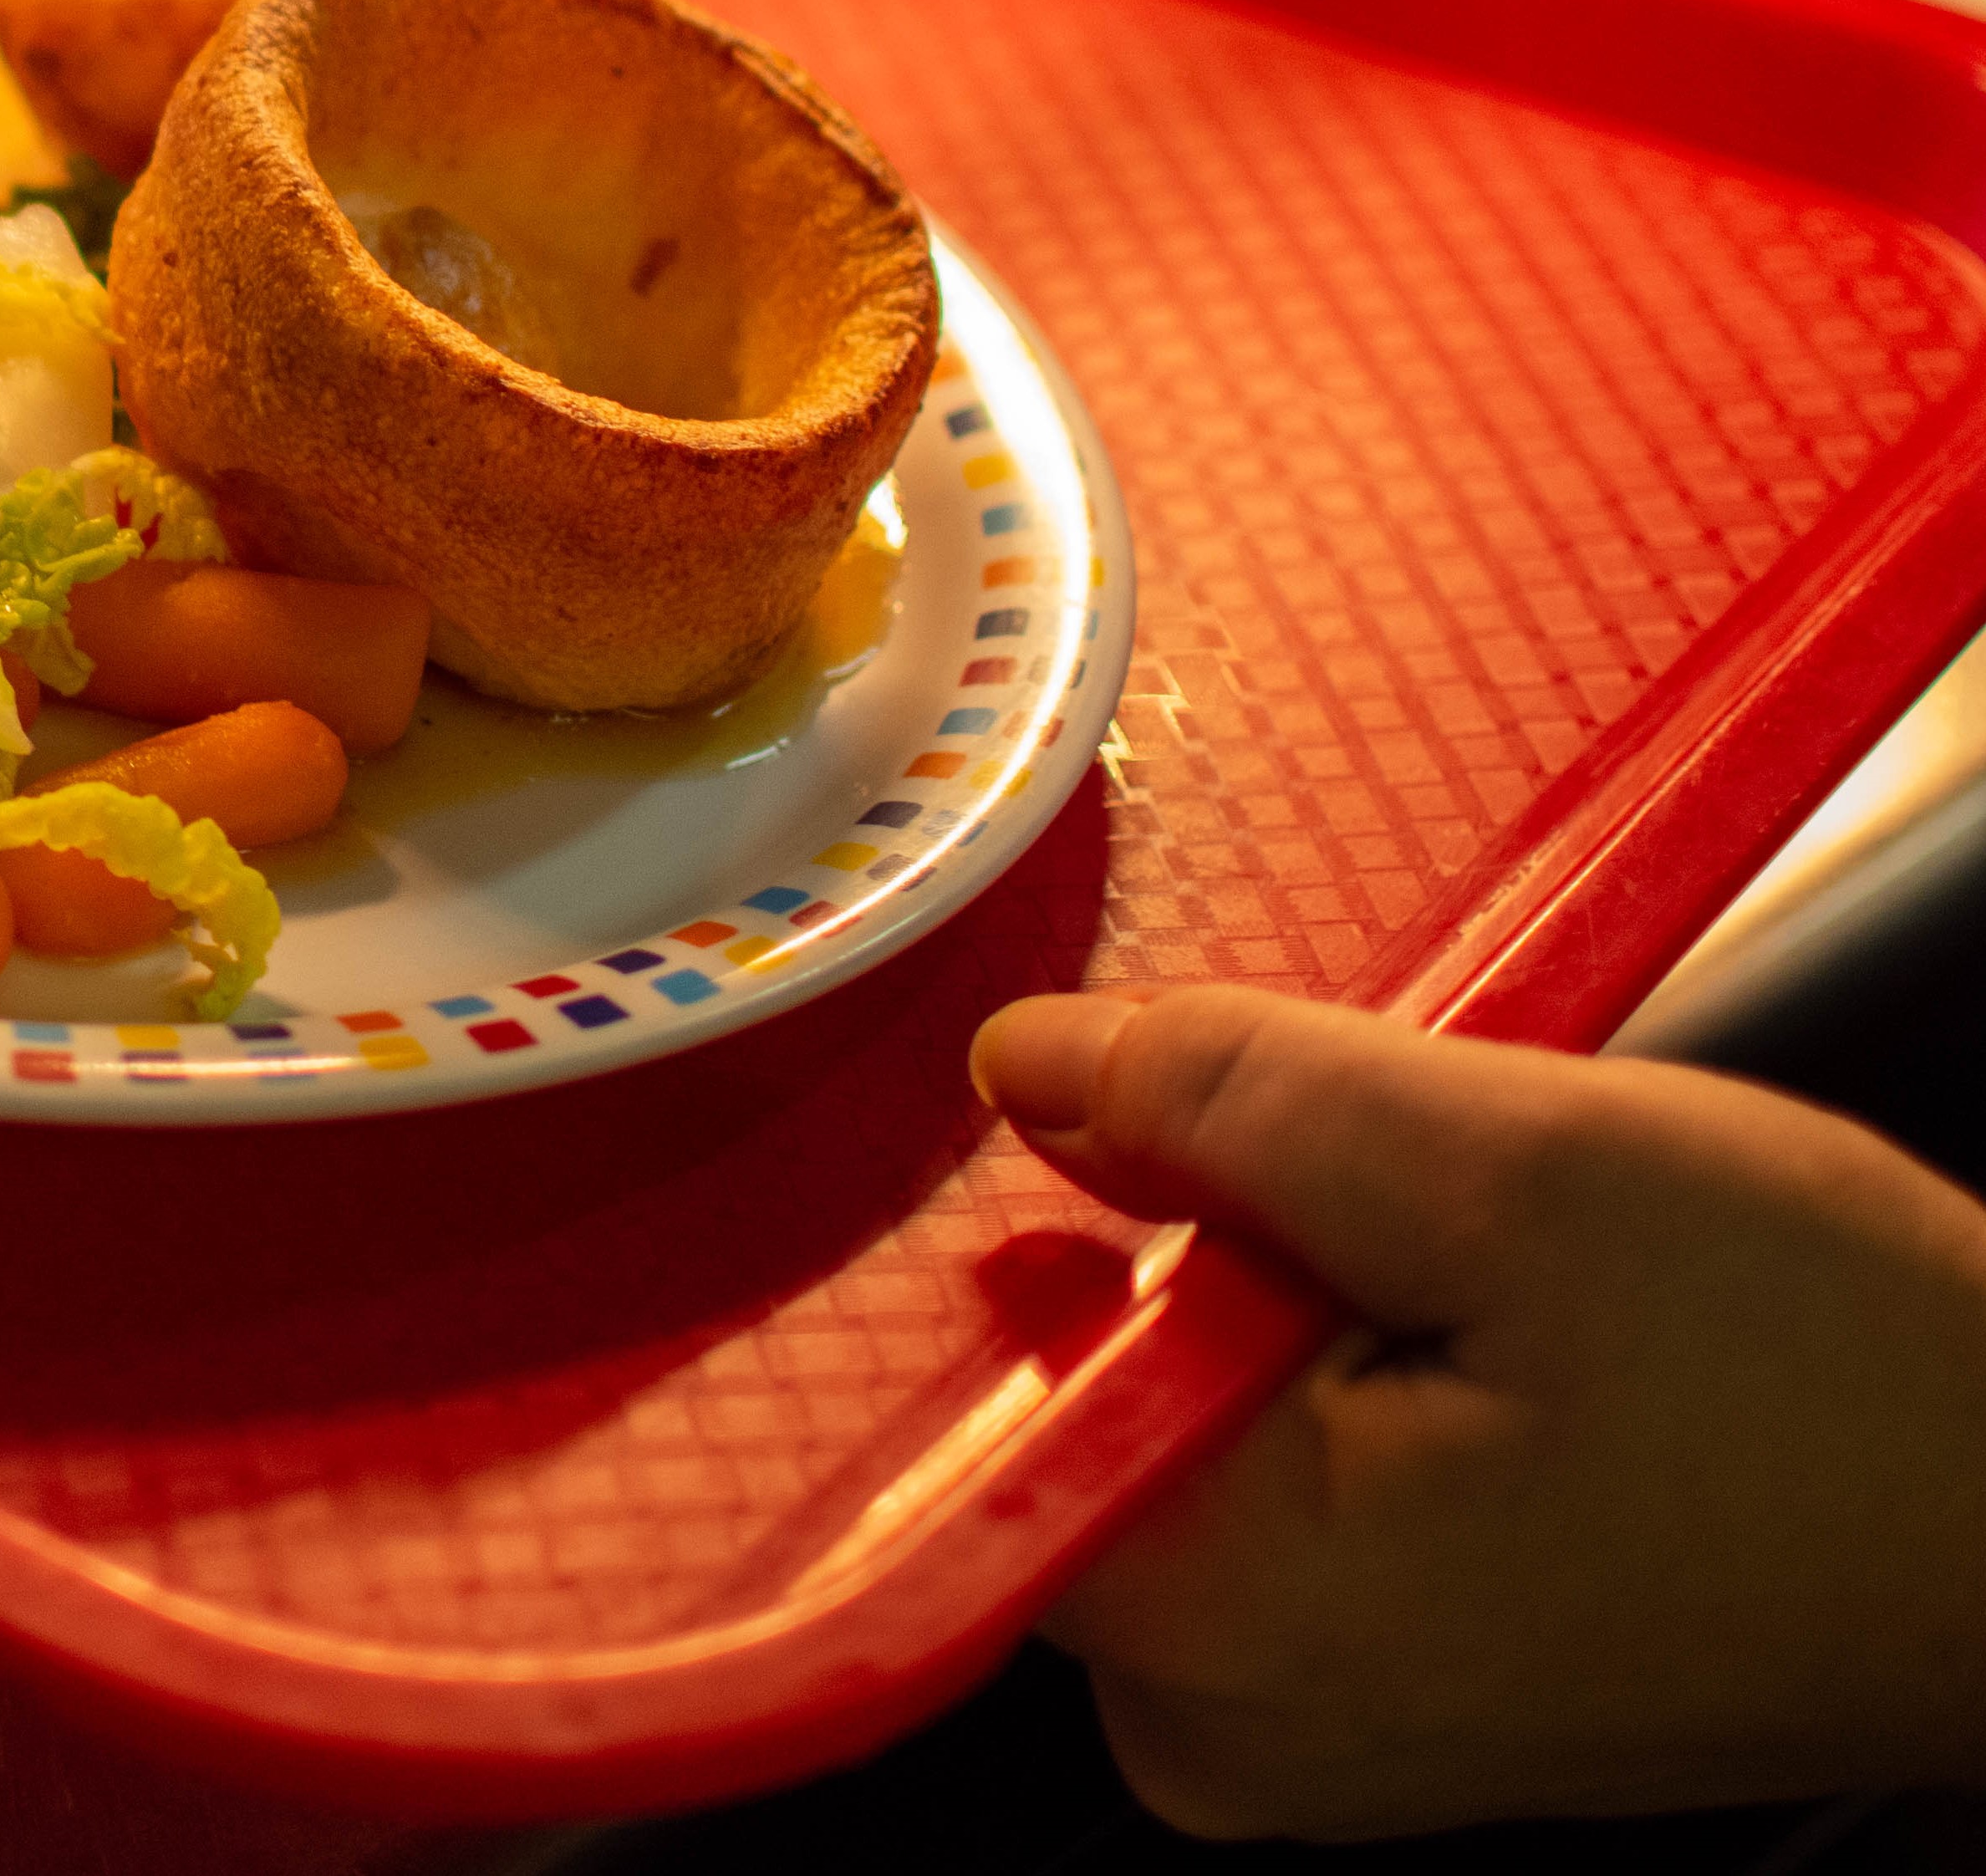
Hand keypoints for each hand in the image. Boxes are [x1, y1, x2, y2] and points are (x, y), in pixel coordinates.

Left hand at [977, 985, 1985, 1835]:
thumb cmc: (1845, 1384)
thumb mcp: (1524, 1169)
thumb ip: (1230, 1105)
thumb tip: (1027, 1070)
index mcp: (1220, 1628)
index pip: (952, 1410)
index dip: (1029, 1241)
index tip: (1151, 1160)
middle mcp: (1227, 1727)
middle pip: (1069, 1409)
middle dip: (1185, 1261)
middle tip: (1391, 1208)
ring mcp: (1313, 1728)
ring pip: (1179, 1433)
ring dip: (1277, 1307)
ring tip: (1473, 1276)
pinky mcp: (1394, 1686)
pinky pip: (1275, 1491)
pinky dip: (1342, 1379)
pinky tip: (1488, 1339)